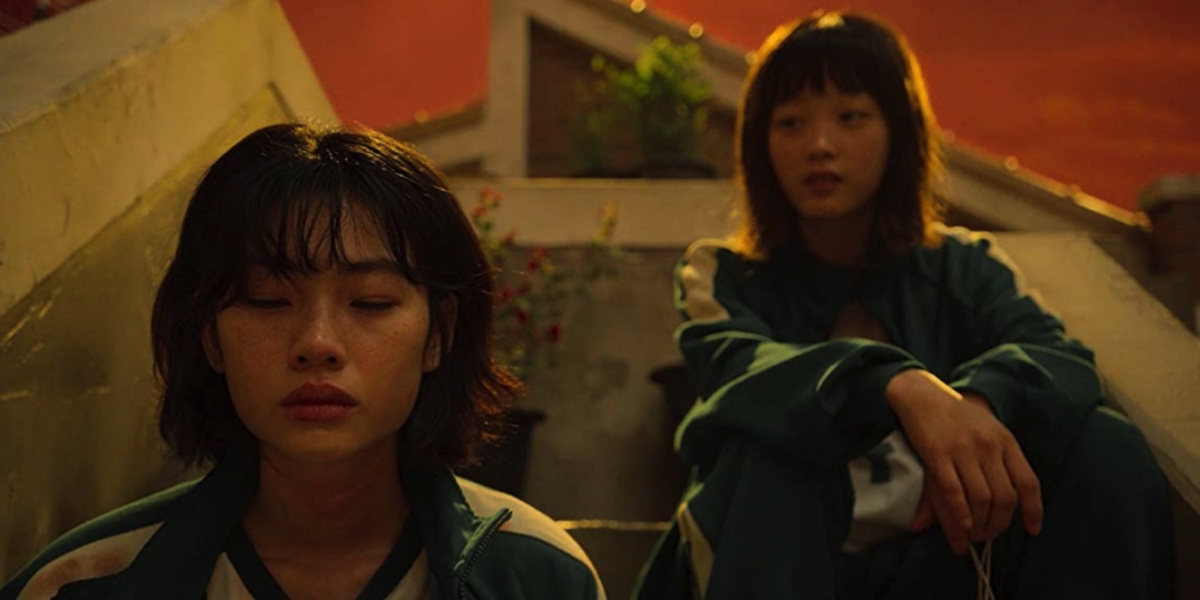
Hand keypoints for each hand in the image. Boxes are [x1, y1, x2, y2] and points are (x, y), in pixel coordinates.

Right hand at [886, 370, 1041, 553]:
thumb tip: (1002, 498)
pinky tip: (962, 526)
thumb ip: (997, 461)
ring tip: (974, 533)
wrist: (921, 394)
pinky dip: (960, 513)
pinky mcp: (937, 454)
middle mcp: (988, 446)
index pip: (1028, 482)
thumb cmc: (955, 416)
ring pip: (982, 498)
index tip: (1031, 530)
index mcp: (1005, 440)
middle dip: (999, 523)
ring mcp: (963, 450)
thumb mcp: (986, 431)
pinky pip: (954, 491)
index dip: (1033, 510)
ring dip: (980, 523)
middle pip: (1005, 497)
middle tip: (989, 535)